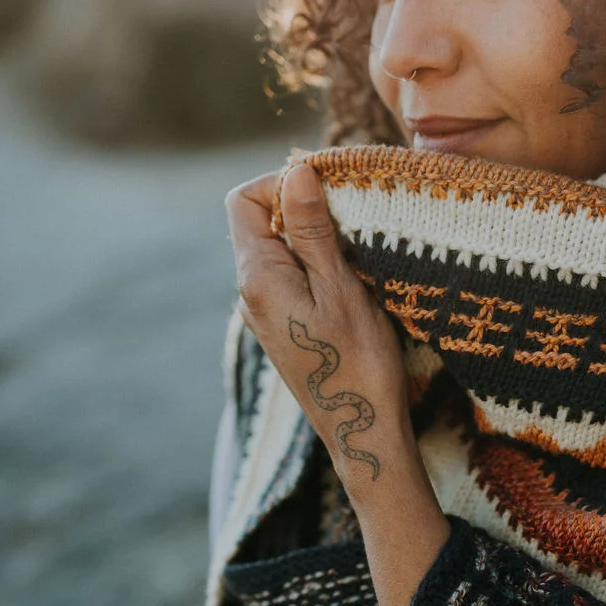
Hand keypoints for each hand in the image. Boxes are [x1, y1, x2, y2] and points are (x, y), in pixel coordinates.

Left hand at [225, 163, 411, 497]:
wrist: (361, 432)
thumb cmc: (357, 363)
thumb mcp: (341, 288)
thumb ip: (314, 231)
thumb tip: (296, 173)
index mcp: (257, 278)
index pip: (243, 199)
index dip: (282, 182)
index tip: (329, 190)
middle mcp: (250, 293)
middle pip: (260, 221)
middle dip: (304, 207)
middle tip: (352, 216)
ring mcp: (266, 311)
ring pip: (280, 249)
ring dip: (316, 237)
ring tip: (358, 248)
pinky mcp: (285, 325)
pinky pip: (292, 276)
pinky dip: (319, 264)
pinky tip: (353, 279)